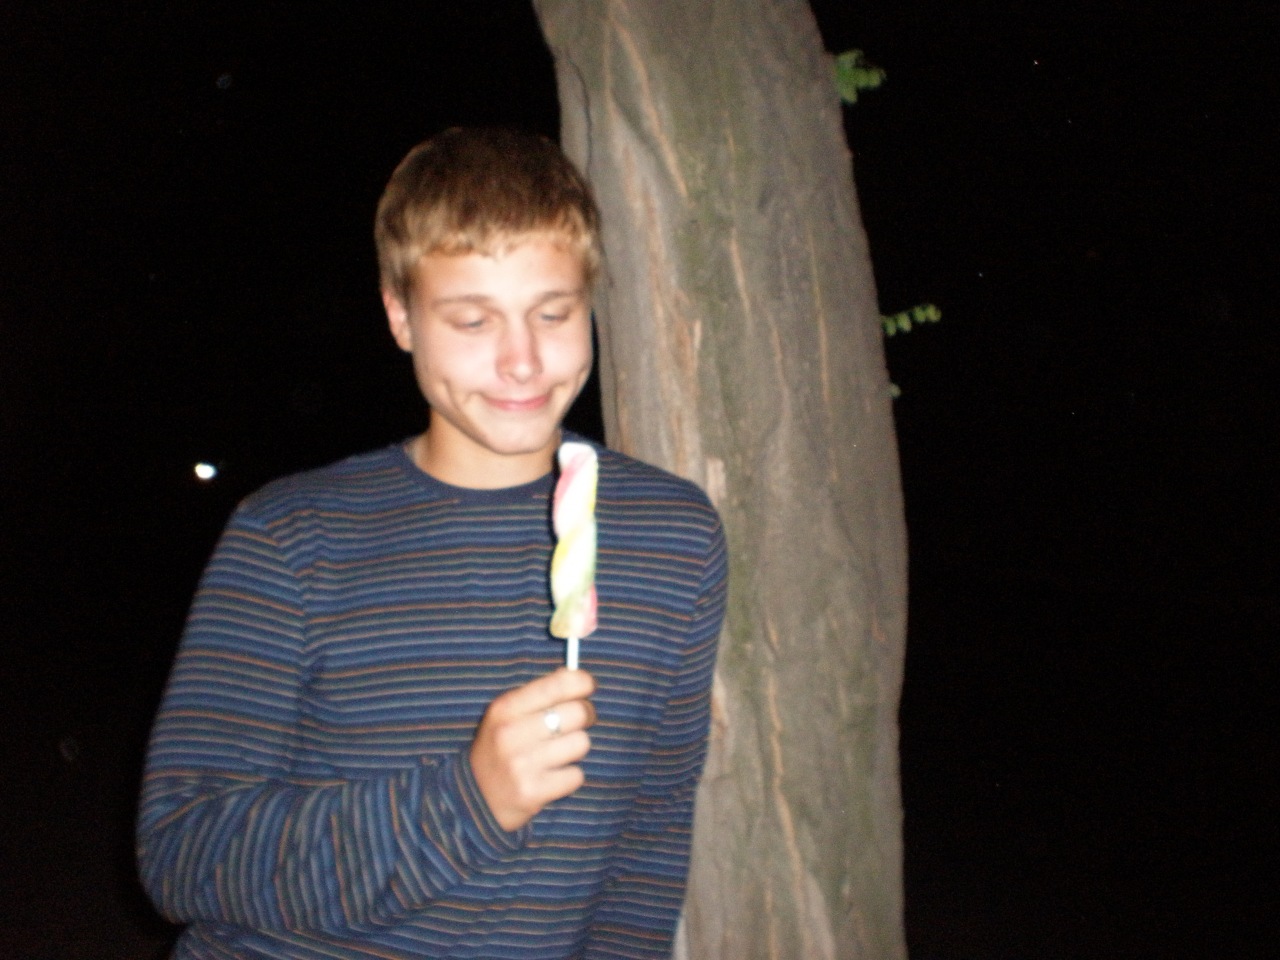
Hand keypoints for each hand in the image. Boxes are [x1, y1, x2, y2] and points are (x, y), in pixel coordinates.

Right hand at [469, 668, 596, 831]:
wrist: (475, 798)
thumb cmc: (500, 748)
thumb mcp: (506, 714)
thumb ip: (539, 693)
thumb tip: (576, 676)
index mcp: (505, 708)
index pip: (559, 684)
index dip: (583, 682)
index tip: (587, 687)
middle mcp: (511, 734)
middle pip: (578, 713)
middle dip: (585, 715)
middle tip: (576, 723)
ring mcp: (521, 765)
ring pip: (581, 743)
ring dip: (576, 748)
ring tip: (558, 753)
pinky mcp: (533, 792)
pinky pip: (576, 775)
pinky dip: (569, 776)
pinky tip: (552, 776)